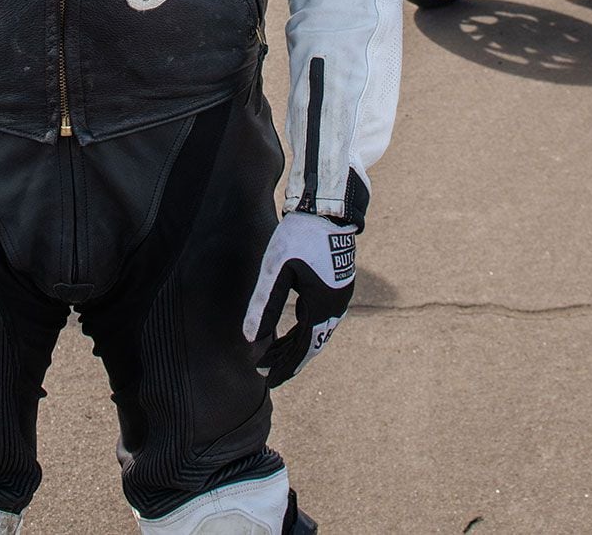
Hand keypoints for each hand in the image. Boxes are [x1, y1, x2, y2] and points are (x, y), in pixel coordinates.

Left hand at [243, 211, 356, 386]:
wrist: (327, 210)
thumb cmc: (299, 237)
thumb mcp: (276, 270)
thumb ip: (264, 305)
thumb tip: (251, 338)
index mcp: (322, 306)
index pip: (302, 348)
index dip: (284, 366)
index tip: (268, 380)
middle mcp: (336, 306)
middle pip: (310, 343)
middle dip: (289, 359)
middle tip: (267, 373)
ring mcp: (339, 296)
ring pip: (316, 331)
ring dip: (296, 345)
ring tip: (276, 355)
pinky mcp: (337, 285)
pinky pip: (320, 317)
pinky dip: (304, 329)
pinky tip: (293, 330)